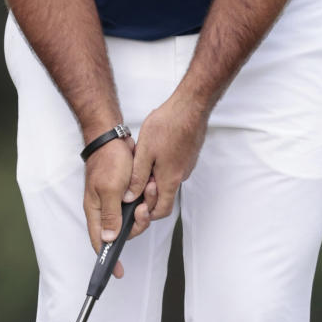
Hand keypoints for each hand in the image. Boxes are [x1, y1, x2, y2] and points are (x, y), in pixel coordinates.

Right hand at [83, 137, 154, 277]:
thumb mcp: (111, 189)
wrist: (113, 137)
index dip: (108, 258)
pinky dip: (147, 200)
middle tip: (143, 209)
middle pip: (122, 232)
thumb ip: (111, 215)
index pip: (99, 241)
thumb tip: (108, 239)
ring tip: (149, 191)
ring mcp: (115, 201)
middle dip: (137, 224)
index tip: (118, 272)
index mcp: (96, 211)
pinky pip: (138, 205)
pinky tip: (150, 189)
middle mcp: (104, 209)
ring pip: (133, 218)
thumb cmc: (109, 160)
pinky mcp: (125, 192)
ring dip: (145, 208)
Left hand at [125, 94, 207, 220]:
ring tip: (141, 161)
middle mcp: (181, 176)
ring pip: (166, 180)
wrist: (190, 106)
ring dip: (152, 178)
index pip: (161, 211)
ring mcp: (186, 166)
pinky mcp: (187, 156)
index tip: (134, 207)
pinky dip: (160, 167)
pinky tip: (151, 153)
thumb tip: (130, 197)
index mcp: (170, 179)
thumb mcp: (144, 152)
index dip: (147, 214)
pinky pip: (171, 169)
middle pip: (163, 196)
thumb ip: (137, 177)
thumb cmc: (167, 125)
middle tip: (133, 180)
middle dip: (147, 194)